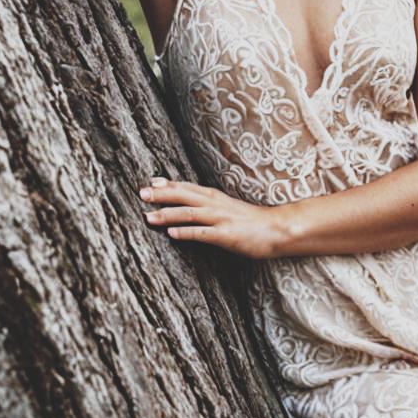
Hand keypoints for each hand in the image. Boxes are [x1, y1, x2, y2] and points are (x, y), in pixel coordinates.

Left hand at [138, 176, 284, 259]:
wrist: (276, 229)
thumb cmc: (250, 220)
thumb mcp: (227, 206)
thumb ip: (207, 203)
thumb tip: (187, 202)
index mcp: (214, 196)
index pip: (187, 187)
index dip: (168, 185)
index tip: (150, 182)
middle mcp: (215, 204)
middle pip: (184, 196)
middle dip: (161, 195)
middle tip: (141, 193)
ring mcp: (220, 219)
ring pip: (189, 214)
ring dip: (168, 214)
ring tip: (149, 216)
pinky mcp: (226, 235)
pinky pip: (202, 233)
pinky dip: (186, 233)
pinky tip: (171, 234)